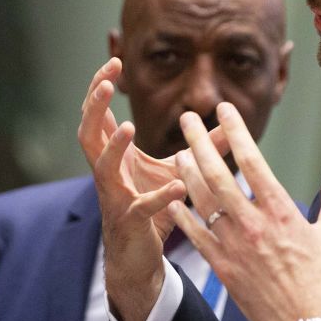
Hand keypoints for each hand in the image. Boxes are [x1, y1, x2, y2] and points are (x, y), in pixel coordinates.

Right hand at [77, 58, 185, 320]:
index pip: (98, 115)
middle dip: (95, 105)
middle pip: (87, 132)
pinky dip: (159, 197)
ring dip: (114, 146)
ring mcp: (115, 198)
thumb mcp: (177, 172)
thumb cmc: (152, 211)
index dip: (100, 88)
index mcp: (114, 157)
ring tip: (128, 128)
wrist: (139, 259)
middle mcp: (108, 174)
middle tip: (108, 81)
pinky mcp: (130, 223)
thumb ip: (202, 149)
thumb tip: (233, 126)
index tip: (113, 61)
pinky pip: (140, 208)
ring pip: (102, 167)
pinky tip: (178, 186)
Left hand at [169, 101, 320, 320]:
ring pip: (202, 200)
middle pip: (218, 174)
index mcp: (282, 211)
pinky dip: (182, 214)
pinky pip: (195, 235)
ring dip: (186, 172)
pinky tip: (172, 197)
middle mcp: (254, 223)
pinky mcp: (222, 266)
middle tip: (186, 118)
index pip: (253, 161)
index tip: (224, 110)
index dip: (236, 132)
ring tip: (177, 151)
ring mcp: (235, 245)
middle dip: (199, 142)